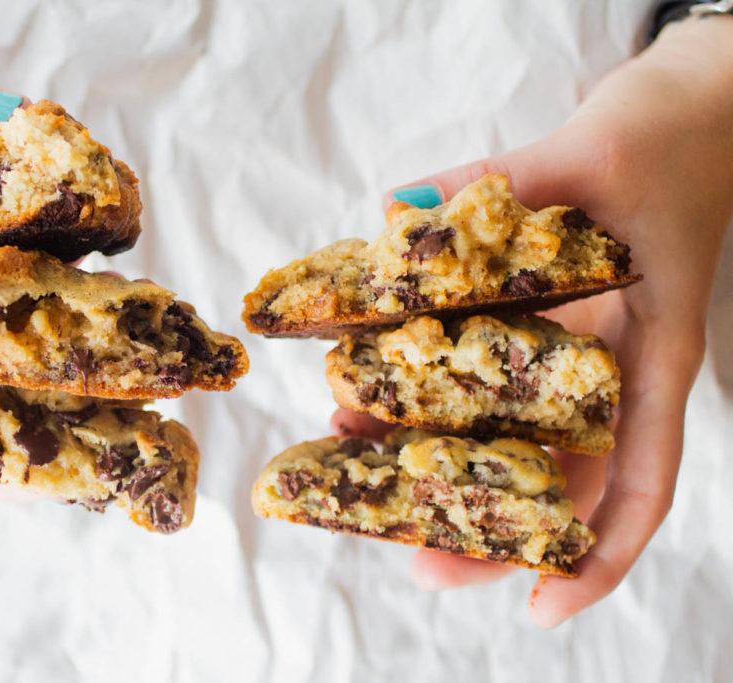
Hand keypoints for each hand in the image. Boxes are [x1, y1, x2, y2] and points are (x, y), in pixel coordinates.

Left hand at [335, 16, 732, 625]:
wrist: (691, 111)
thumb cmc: (667, 136)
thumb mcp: (594, 151)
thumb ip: (500, 182)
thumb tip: (397, 211)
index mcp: (651, 352)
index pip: (642, 479)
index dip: (601, 554)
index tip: (544, 608)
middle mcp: (611, 366)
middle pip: (562, 477)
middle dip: (490, 524)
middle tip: (411, 552)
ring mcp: (575, 348)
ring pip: (514, 431)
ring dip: (443, 455)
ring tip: (361, 458)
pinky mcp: (541, 318)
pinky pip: (489, 372)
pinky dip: (435, 386)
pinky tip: (373, 382)